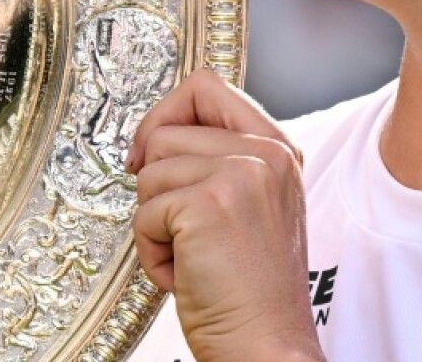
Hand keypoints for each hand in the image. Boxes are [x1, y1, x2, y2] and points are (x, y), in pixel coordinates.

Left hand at [129, 68, 324, 361]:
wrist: (266, 346)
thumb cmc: (249, 288)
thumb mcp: (250, 204)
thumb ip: (219, 158)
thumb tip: (153, 134)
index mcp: (277, 148)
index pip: (206, 86)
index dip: (166, 115)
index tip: (152, 154)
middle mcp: (265, 154)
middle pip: (166, 131)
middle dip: (157, 185)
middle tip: (187, 230)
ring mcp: (239, 175)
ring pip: (149, 172)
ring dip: (155, 222)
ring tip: (193, 255)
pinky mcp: (208, 204)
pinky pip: (144, 212)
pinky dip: (152, 252)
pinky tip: (186, 274)